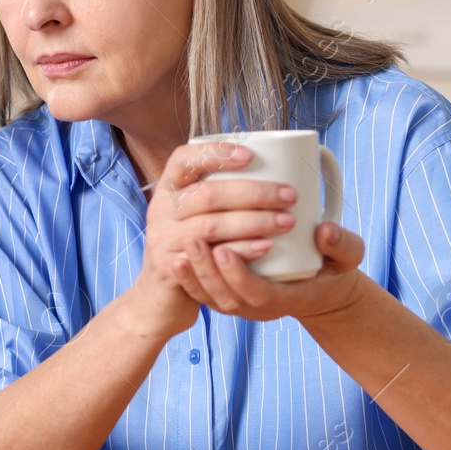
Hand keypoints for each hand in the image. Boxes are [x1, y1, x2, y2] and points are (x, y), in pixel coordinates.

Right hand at [129, 141, 298, 338]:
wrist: (161, 295)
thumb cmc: (192, 246)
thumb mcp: (194, 214)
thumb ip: (220, 193)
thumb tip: (268, 163)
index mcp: (168, 189)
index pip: (184, 159)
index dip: (215, 154)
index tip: (251, 156)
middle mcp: (160, 210)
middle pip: (207, 194)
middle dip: (253, 193)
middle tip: (289, 195)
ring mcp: (163, 239)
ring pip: (211, 226)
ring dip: (254, 222)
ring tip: (287, 221)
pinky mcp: (170, 268)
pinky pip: (210, 257)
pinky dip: (241, 251)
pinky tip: (266, 247)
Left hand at [174, 220, 369, 322]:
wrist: (319, 287)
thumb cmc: (333, 268)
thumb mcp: (348, 257)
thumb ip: (343, 245)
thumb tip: (324, 232)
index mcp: (288, 298)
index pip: (257, 294)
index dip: (238, 276)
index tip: (224, 251)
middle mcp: (259, 306)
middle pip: (225, 297)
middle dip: (206, 272)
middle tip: (192, 240)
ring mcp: (241, 304)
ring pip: (210, 297)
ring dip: (194, 273)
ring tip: (181, 243)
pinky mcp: (228, 295)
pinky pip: (203, 292)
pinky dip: (189, 277)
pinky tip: (176, 253)